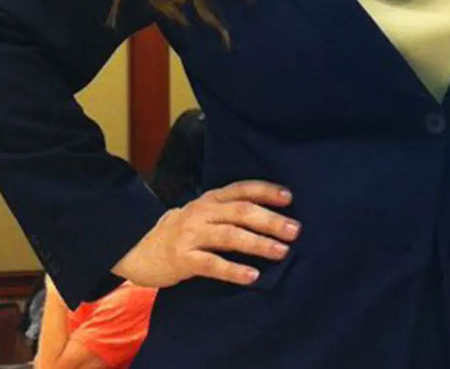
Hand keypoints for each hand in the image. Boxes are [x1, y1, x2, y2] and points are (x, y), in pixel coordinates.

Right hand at [112, 180, 300, 287]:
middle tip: (294, 230)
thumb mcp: (203, 213)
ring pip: (230, 236)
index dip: (266, 191)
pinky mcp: (183, 259)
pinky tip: (252, 276)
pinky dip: (234, 270)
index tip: (289, 197)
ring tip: (281, 251)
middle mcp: (202, 212)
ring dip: (258, 243)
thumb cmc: (182, 231)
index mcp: (210, 199)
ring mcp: (191, 235)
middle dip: (270, 220)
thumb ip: (229, 211)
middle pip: (241, 211)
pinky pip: (212, 264)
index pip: (242, 189)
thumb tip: (271, 215)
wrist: (139, 249)